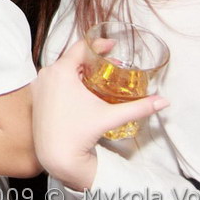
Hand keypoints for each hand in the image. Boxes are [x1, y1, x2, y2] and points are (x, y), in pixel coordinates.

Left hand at [32, 39, 169, 189]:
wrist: (56, 155)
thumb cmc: (80, 133)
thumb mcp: (111, 115)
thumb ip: (139, 107)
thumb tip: (164, 101)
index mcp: (61, 71)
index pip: (80, 47)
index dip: (98, 44)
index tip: (111, 45)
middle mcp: (46, 74)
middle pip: (70, 58)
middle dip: (91, 59)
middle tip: (108, 63)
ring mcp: (38, 86)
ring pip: (61, 69)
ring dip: (78, 69)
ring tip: (96, 75)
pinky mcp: (35, 97)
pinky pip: (52, 81)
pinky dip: (66, 80)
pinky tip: (80, 88)